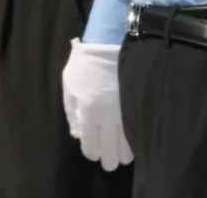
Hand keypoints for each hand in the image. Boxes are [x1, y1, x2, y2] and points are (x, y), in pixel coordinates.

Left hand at [61, 38, 132, 170]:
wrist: (109, 45)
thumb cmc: (84, 65)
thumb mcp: (69, 84)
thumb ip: (71, 111)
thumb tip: (77, 133)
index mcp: (88, 111)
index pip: (90, 145)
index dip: (90, 152)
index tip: (91, 153)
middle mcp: (107, 117)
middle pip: (109, 152)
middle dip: (107, 160)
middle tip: (106, 161)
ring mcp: (124, 113)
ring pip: (126, 149)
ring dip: (121, 155)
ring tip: (118, 156)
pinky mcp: (136, 107)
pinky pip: (137, 133)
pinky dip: (134, 144)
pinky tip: (131, 144)